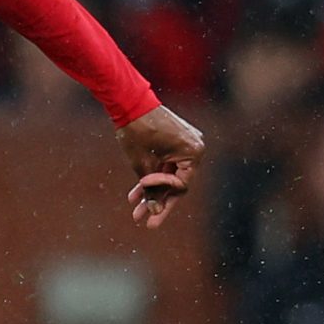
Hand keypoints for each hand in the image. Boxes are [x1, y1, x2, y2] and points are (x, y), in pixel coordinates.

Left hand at [118, 103, 203, 229]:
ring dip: (152, 191)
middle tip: (144, 222)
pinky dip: (152, 176)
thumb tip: (154, 211)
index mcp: (193, 152)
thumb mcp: (141, 164)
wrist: (128, 101)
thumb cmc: (136, 131)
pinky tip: (135, 195)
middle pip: (177, 183)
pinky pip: (166, 164)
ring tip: (135, 212)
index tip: (142, 184)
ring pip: (169, 175)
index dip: (162, 191)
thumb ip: (151, 189)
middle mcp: (195, 148)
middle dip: (157, 201)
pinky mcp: (176, 142)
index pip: (182, 184)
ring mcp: (187, 144)